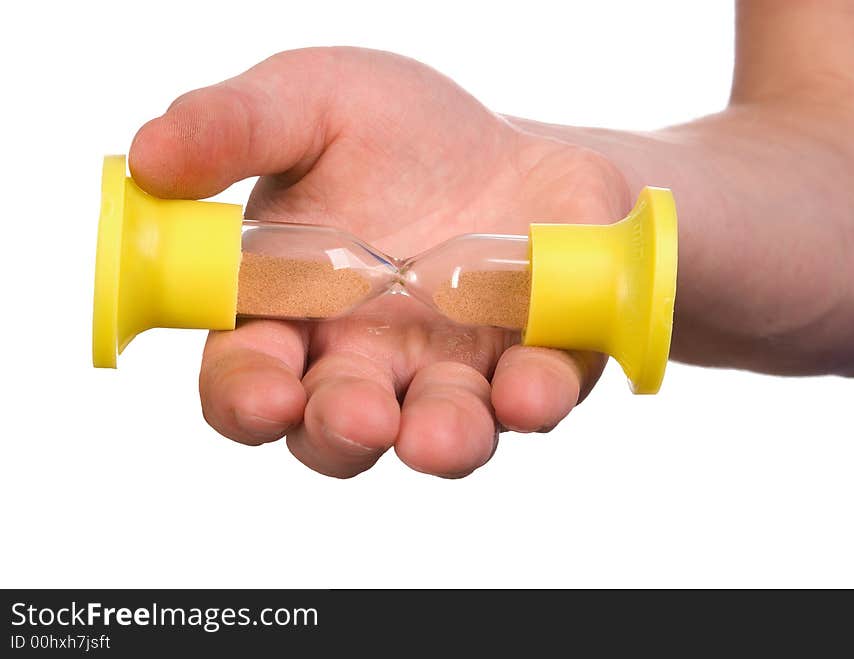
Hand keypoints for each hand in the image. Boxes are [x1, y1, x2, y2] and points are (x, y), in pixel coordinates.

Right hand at [130, 47, 628, 477]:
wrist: (516, 149)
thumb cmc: (404, 136)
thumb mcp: (315, 102)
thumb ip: (237, 126)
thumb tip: (150, 156)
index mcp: (295, 312)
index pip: (248, 376)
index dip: (247, 396)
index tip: (266, 393)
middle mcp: (369, 361)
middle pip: (336, 427)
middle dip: (341, 430)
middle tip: (359, 415)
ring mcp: (453, 375)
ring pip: (435, 431)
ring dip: (438, 439)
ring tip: (438, 434)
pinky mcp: (533, 367)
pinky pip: (533, 396)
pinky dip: (533, 398)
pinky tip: (530, 388)